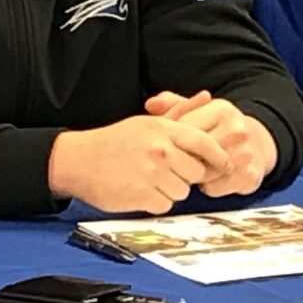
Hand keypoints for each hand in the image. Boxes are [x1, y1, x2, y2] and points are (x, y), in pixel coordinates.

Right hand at [47, 113, 224, 213]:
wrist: (78, 160)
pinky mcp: (141, 195)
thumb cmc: (115, 141)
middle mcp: (160, 150)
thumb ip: (180, 112)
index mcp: (163, 129)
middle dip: (187, 176)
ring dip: (170, 190)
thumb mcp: (147, 122)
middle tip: (168, 173)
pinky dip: (155, 203)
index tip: (225, 166)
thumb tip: (207, 96)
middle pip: (196, 172)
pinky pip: (165, 205)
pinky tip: (140, 191)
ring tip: (149, 180)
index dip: (219, 157)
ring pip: (182, 191)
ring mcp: (151, 173)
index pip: (204, 143)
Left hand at [144, 90, 276, 198]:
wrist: (259, 144)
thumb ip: (174, 105)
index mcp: (222, 110)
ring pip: (202, 173)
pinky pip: (213, 188)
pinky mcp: (248, 176)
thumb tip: (151, 104)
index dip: (173, 141)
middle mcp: (236, 130)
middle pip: (193, 152)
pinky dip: (208, 186)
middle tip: (181, 159)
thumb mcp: (202, 111)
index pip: (185, 129)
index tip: (171, 145)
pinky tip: (212, 178)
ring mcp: (245, 154)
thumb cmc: (222, 128)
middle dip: (183, 158)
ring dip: (194, 174)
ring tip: (196, 167)